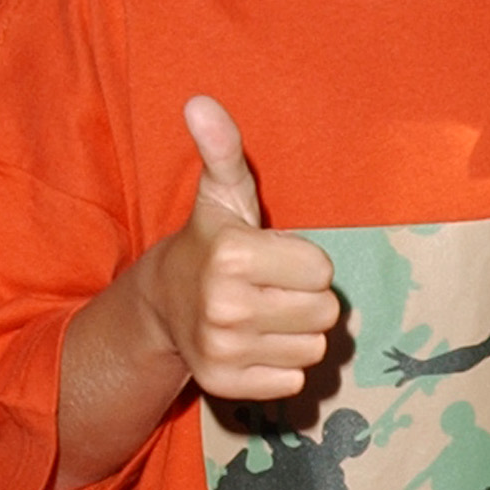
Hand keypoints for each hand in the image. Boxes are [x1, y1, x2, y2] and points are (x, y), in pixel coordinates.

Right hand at [146, 96, 338, 401]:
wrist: (163, 306)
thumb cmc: (210, 243)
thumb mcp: (221, 193)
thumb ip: (222, 148)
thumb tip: (200, 102)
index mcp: (232, 256)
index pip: (322, 270)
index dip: (304, 261)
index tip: (272, 258)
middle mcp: (225, 308)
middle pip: (326, 312)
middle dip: (306, 298)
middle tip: (271, 288)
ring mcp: (224, 351)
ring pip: (314, 350)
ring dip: (296, 333)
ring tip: (263, 315)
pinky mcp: (226, 386)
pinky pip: (294, 381)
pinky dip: (281, 367)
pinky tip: (255, 345)